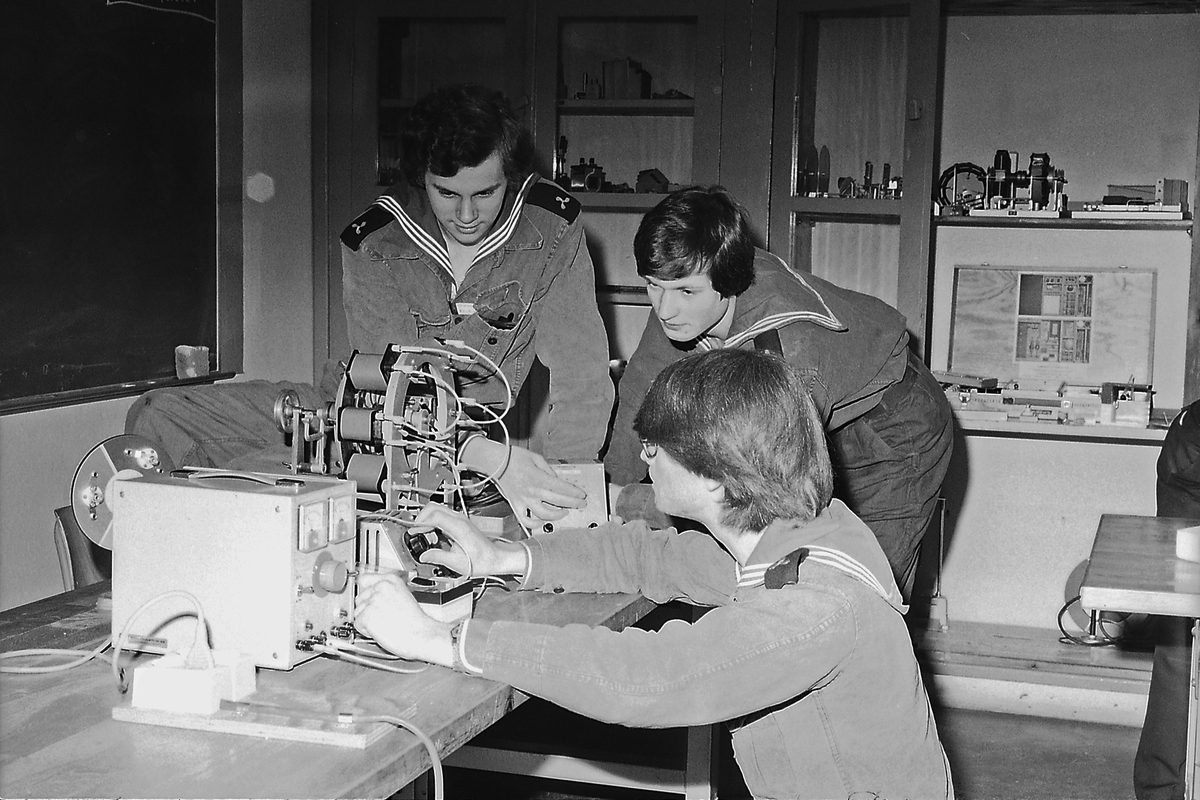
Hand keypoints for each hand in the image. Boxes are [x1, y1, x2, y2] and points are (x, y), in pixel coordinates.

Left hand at [353, 572, 452, 665]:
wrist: (422, 635)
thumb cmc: (416, 621)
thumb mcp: (403, 596)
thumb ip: (386, 592)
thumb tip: (372, 594)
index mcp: (391, 580)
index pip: (364, 580)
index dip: (366, 592)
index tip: (368, 599)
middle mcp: (381, 587)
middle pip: (360, 598)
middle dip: (367, 609)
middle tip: (384, 617)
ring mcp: (373, 600)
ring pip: (358, 612)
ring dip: (367, 621)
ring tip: (384, 624)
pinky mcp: (367, 615)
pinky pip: (358, 624)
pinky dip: (366, 631)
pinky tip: (381, 630)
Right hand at [412, 503, 528, 577]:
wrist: (495, 557)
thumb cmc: (482, 560)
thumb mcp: (457, 563)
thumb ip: (438, 557)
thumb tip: (423, 556)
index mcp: (459, 527)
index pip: (434, 515)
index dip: (421, 522)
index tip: (413, 532)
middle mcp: (460, 519)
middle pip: (434, 508)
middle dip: (421, 518)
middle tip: (416, 532)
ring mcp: (460, 519)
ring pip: (437, 510)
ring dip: (427, 520)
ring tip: (425, 536)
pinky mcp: (460, 522)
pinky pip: (442, 516)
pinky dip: (434, 522)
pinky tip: (435, 537)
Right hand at [460, 438, 585, 521]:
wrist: (494, 462)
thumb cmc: (512, 457)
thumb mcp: (536, 457)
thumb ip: (549, 470)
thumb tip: (557, 479)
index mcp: (539, 478)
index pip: (562, 488)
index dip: (574, 493)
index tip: (582, 495)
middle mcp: (532, 491)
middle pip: (558, 501)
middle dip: (573, 503)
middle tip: (581, 503)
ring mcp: (523, 500)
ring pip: (544, 514)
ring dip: (557, 515)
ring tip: (565, 512)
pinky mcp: (515, 505)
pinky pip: (525, 519)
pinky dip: (534, 523)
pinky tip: (542, 521)